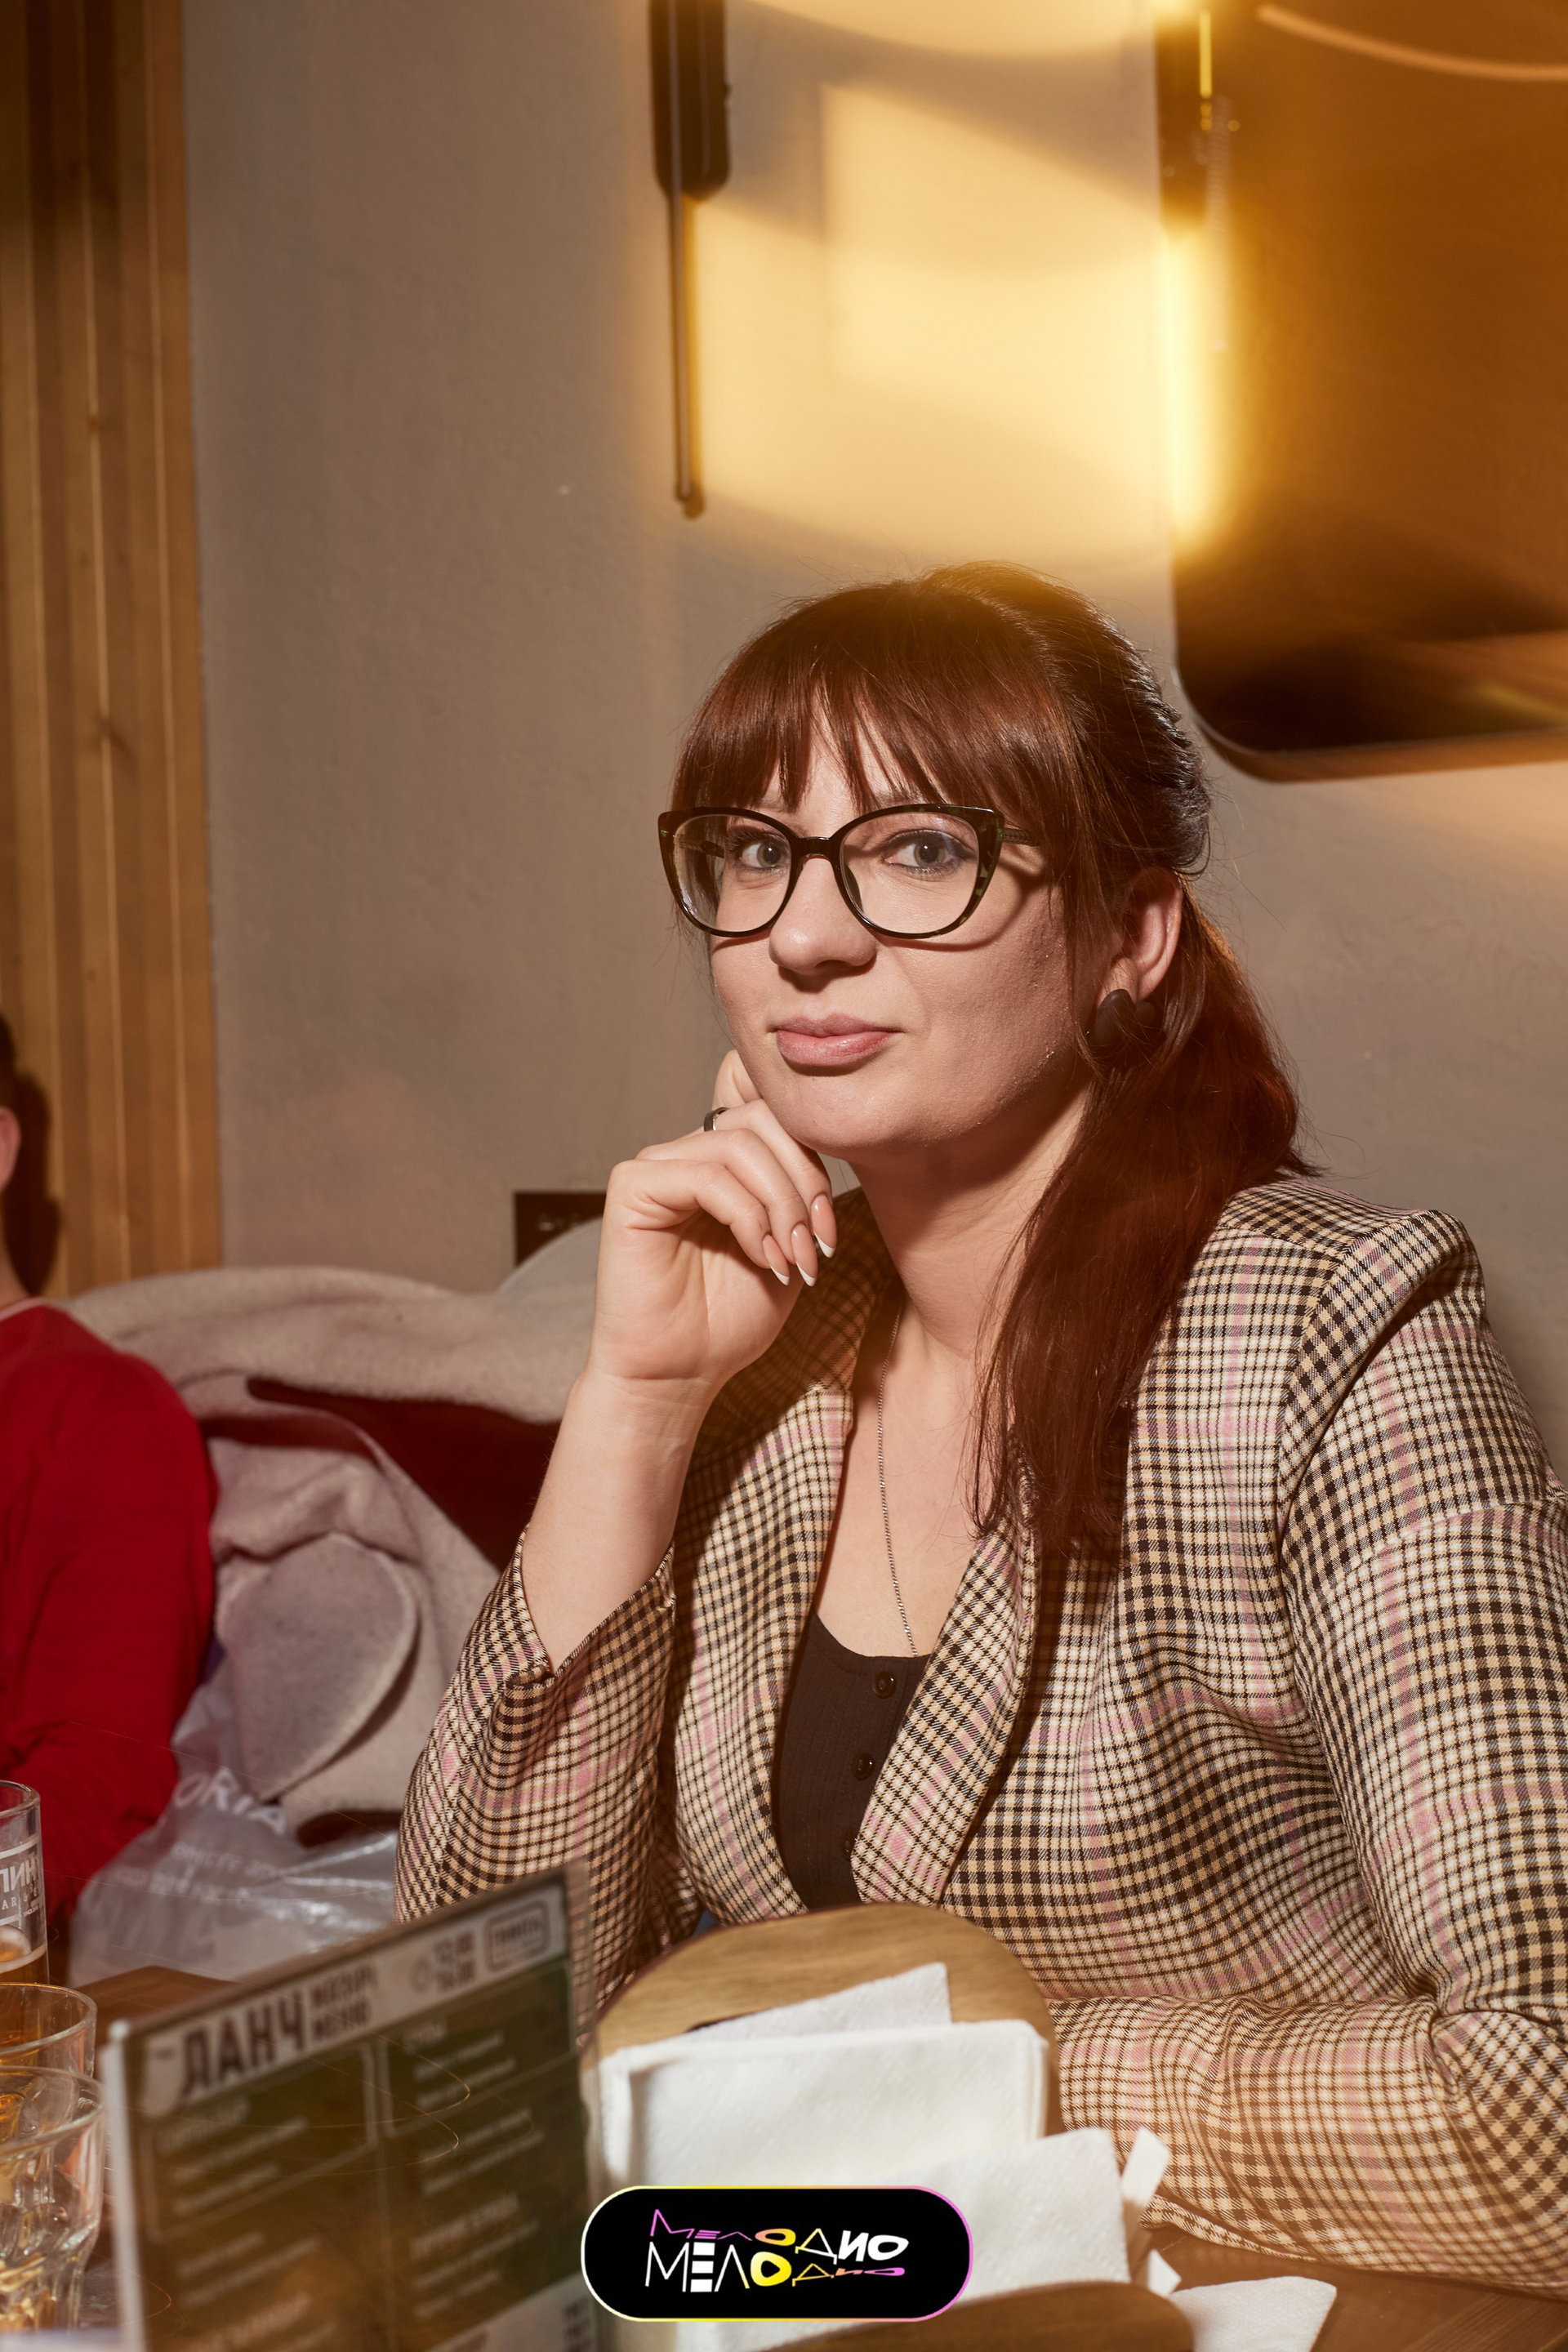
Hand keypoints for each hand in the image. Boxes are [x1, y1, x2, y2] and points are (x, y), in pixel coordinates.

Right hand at [585, 1053, 838, 1407]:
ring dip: (780, 1205)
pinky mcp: (632, 1187)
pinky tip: (761, 1257)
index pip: (777, 1117)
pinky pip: (706, 1176)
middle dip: (802, 1182)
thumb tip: (833, 1142)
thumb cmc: (730, 1318)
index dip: (814, 1164)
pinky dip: (747, 1217)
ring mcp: (657, 1166)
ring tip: (790, 1260)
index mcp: (723, 1163)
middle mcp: (687, 1154)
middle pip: (762, 1120)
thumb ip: (800, 1192)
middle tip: (814, 1246)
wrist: (679, 1373)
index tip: (828, 1233)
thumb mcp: (787, 1245)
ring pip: (739, 1145)